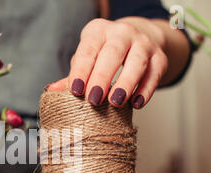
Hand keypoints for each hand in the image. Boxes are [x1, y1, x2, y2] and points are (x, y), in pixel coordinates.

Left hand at [49, 18, 168, 108]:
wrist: (138, 40)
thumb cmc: (104, 53)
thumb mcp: (86, 58)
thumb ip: (72, 75)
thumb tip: (51, 91)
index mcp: (98, 31)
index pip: (88, 49)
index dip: (81, 70)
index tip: (76, 90)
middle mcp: (122, 33)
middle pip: (113, 53)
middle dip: (102, 77)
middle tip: (94, 99)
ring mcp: (143, 44)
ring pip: (136, 62)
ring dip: (126, 84)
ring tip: (115, 103)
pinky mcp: (159, 57)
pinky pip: (154, 73)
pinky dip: (146, 90)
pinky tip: (136, 104)